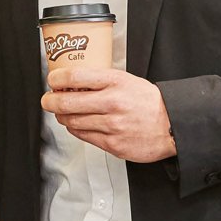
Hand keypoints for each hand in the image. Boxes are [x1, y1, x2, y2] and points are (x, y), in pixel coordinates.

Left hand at [40, 68, 176, 162]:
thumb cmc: (149, 102)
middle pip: (67, 102)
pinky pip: (84, 136)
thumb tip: (72, 81)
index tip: (52, 80)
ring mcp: (112, 125)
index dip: (57, 78)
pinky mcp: (113, 144)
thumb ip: (101, 81)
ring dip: (62, 116)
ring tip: (62, 112)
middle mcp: (112, 103)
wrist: (172, 125)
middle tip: (47, 99)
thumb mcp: (127, 80)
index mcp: (116, 82)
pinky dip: (75, 129)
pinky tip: (76, 124)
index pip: (75, 77)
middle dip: (50, 101)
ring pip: (72, 121)